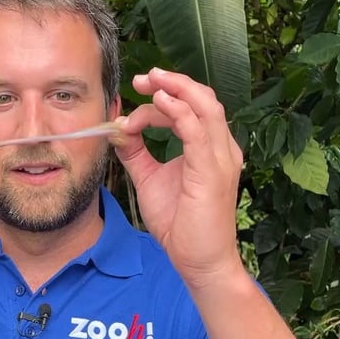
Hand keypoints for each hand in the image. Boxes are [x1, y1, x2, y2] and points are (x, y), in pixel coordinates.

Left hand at [111, 67, 243, 285]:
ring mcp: (220, 157)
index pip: (190, 108)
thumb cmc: (180, 224)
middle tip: (142, 78)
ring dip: (176, 88)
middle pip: (202, 98)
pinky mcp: (212, 170)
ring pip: (205, 105)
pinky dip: (178, 110)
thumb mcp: (149, 179)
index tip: (132, 100)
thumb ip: (136, 153)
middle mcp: (221, 147)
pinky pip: (198, 129)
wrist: (199, 261)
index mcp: (210, 148)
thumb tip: (118, 129)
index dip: (162, 98)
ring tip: (150, 81)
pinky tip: (158, 102)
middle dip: (171, 82)